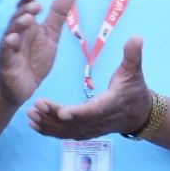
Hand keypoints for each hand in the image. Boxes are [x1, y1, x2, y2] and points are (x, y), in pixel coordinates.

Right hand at [0, 0, 75, 107]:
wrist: (23, 86)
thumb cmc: (35, 58)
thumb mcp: (51, 34)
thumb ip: (59, 12)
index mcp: (26, 26)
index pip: (24, 9)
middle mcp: (16, 34)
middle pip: (16, 18)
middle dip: (24, 10)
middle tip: (37, 5)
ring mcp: (9, 48)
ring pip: (10, 33)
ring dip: (17, 25)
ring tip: (27, 19)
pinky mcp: (6, 63)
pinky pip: (5, 53)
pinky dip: (8, 46)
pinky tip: (12, 39)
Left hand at [29, 37, 151, 139]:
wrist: (140, 115)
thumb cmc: (135, 90)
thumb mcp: (134, 72)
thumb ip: (132, 55)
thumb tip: (137, 36)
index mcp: (110, 104)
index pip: (93, 111)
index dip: (78, 113)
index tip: (63, 112)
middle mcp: (98, 120)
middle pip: (74, 121)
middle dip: (54, 115)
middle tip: (37, 105)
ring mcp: (91, 128)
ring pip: (67, 130)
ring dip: (47, 124)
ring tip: (30, 114)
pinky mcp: (84, 132)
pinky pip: (65, 134)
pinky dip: (49, 131)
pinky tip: (33, 124)